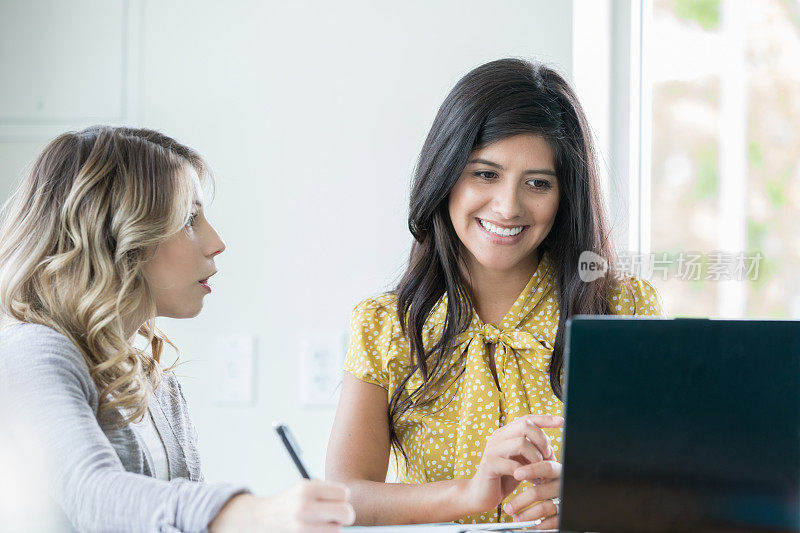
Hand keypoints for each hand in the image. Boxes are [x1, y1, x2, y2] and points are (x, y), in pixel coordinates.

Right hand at [209, 480, 355, 532]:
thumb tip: (346, 498)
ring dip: (333, 527)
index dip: (342, 497)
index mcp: (306, 489)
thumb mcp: (303, 487)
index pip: (344, 493)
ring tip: (321, 522)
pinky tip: (315, 530)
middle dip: (345, 514)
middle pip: (346, 513)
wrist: (261, 520)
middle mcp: (304, 507)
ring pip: (337, 530)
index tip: (335, 499)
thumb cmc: (288, 502)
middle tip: (338, 515)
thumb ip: (325, 489)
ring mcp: (302, 527)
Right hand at [461, 414, 562, 514]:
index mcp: (506, 433)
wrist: (482, 495)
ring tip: (539, 471)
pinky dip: (528, 473)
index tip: (561, 421)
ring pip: (521, 443)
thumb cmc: (505, 477)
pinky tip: (532, 481)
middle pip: (525, 426)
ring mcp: (492, 450)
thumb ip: (534, 453)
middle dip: (542, 440)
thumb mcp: (522, 461)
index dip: (545, 419)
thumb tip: (552, 450)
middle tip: (547, 456)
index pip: (527, 419)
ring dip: (536, 458)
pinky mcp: (489, 465)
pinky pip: (514, 465)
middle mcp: (498, 437)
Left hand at [504, 459, 561, 528]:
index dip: (531, 470)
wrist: (578, 498)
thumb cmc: (555, 484)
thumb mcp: (550, 474)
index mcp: (558, 472)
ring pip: (545, 508)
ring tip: (516, 518)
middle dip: (520, 501)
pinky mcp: (567, 515)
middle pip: (539, 491)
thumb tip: (514, 464)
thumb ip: (537, 469)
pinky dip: (540, 524)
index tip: (516, 474)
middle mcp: (562, 486)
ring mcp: (565, 500)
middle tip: (508, 507)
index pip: (546, 467)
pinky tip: (530, 524)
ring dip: (527, 515)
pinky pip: (553, 522)